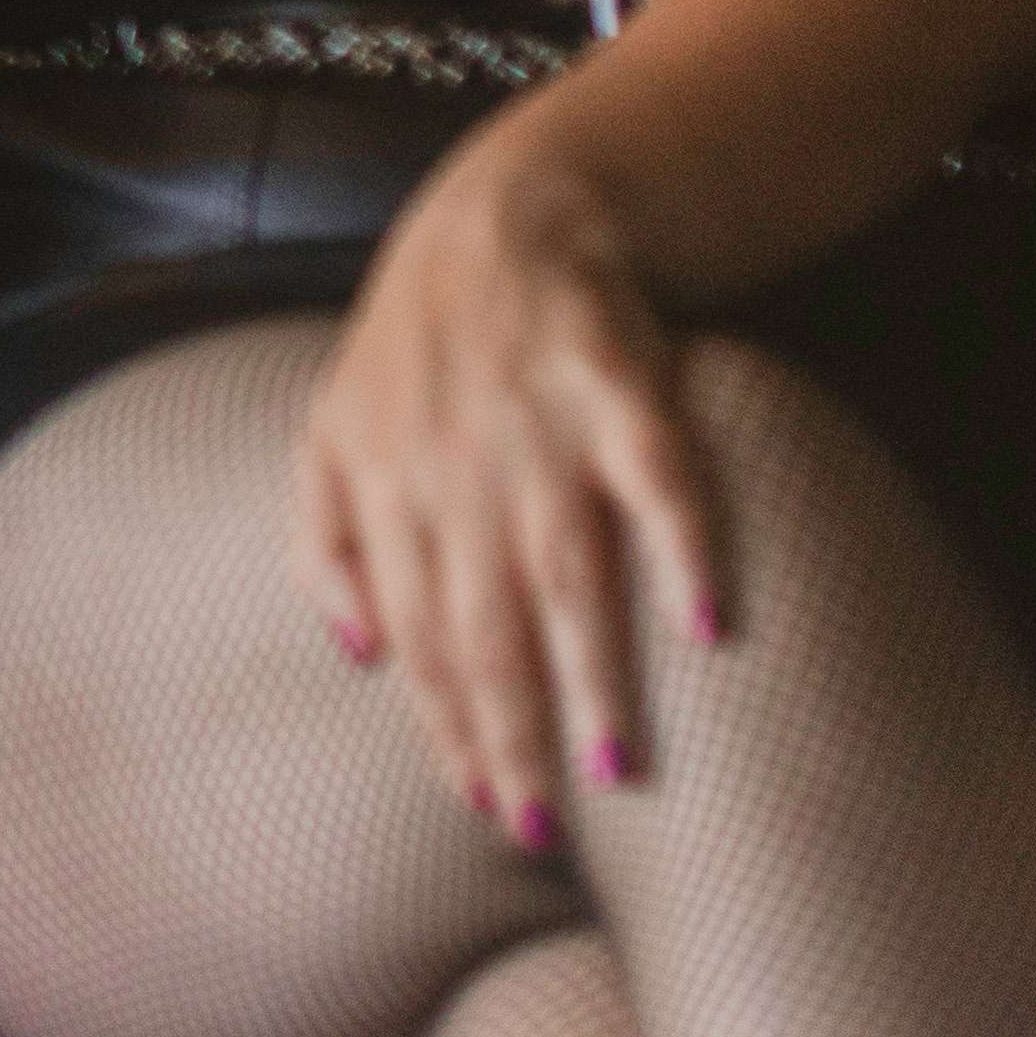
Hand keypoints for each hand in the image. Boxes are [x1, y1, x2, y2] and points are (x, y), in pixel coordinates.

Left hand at [292, 132, 723, 849]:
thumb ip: (322, 539)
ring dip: (591, 677)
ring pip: (563, 573)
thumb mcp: (333, 427)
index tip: (483, 804)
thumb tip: (356, 657)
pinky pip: (660, 478)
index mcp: (383, 484)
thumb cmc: (422, 343)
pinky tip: (713, 628)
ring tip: (619, 770)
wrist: (513, 210)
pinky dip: (687, 550)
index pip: (413, 634)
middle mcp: (453, 465)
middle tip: (543, 826)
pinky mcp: (621, 383)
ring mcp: (538, 425)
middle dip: (510, 734)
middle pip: (483, 625)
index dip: (444, 725)